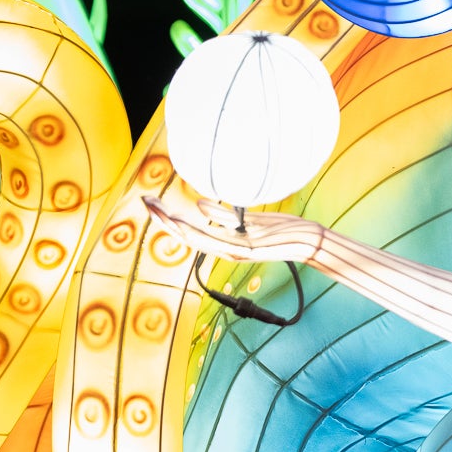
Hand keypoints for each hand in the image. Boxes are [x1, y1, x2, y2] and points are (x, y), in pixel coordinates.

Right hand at [142, 185, 332, 261]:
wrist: (306, 241)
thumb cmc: (278, 230)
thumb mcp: (246, 221)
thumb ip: (223, 216)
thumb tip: (198, 204)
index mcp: (223, 243)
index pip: (187, 231)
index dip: (166, 219)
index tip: (150, 202)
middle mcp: (225, 249)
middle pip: (186, 235)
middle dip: (164, 220)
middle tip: (146, 202)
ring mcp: (235, 249)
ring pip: (198, 239)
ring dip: (177, 225)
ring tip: (160, 211)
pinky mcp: (248, 248)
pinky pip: (221, 237)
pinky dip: (203, 226)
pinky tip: (191, 212)